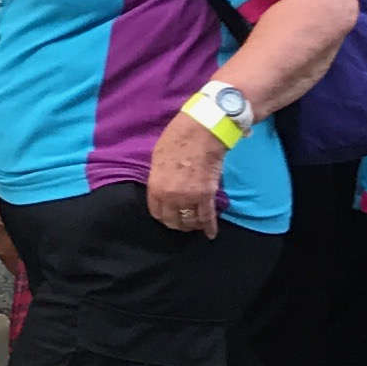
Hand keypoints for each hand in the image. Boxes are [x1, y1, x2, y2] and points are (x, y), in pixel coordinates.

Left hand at [145, 113, 225, 235]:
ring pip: (191, 221)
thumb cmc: (177, 139)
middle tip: (181, 223)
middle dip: (177, 223)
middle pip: (173, 220)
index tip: (167, 216)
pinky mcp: (207, 195)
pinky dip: (209, 227)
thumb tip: (163, 188)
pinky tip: (210, 234)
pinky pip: (207, 217)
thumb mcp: (158, 159)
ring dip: (192, 225)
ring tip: (194, 225)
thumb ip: (159, 178)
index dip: (162, 215)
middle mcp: (171, 197)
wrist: (201, 131)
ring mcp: (190, 198)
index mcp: (156, 187)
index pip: (157, 211)